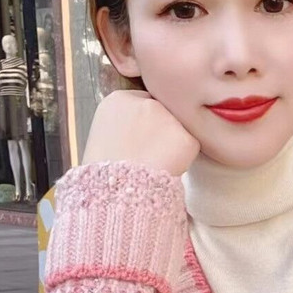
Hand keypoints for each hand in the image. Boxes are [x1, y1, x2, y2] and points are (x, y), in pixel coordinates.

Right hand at [82, 90, 199, 176]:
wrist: (117, 193)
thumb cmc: (105, 172)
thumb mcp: (102, 135)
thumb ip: (123, 122)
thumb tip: (141, 126)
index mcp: (119, 100)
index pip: (144, 103)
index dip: (145, 124)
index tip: (140, 140)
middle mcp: (145, 102)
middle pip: (164, 112)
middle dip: (162, 130)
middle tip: (149, 155)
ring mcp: (167, 118)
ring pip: (179, 128)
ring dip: (173, 144)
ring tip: (155, 164)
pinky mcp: (186, 137)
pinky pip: (191, 146)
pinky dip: (184, 159)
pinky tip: (167, 168)